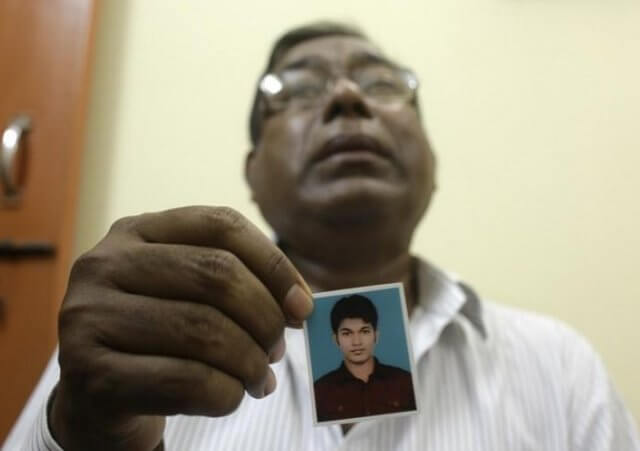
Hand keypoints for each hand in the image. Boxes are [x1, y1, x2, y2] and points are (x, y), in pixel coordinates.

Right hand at [49, 206, 312, 450]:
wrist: (98, 396)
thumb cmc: (157, 338)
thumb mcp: (186, 294)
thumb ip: (235, 283)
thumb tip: (299, 303)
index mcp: (135, 232)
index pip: (221, 224)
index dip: (274, 263)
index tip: (301, 306)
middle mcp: (105, 264)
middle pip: (216, 273)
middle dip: (264, 317)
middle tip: (278, 349)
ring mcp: (90, 317)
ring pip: (203, 329)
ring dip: (249, 361)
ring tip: (260, 378)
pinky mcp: (91, 374)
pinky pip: (185, 380)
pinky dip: (226, 393)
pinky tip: (233, 396)